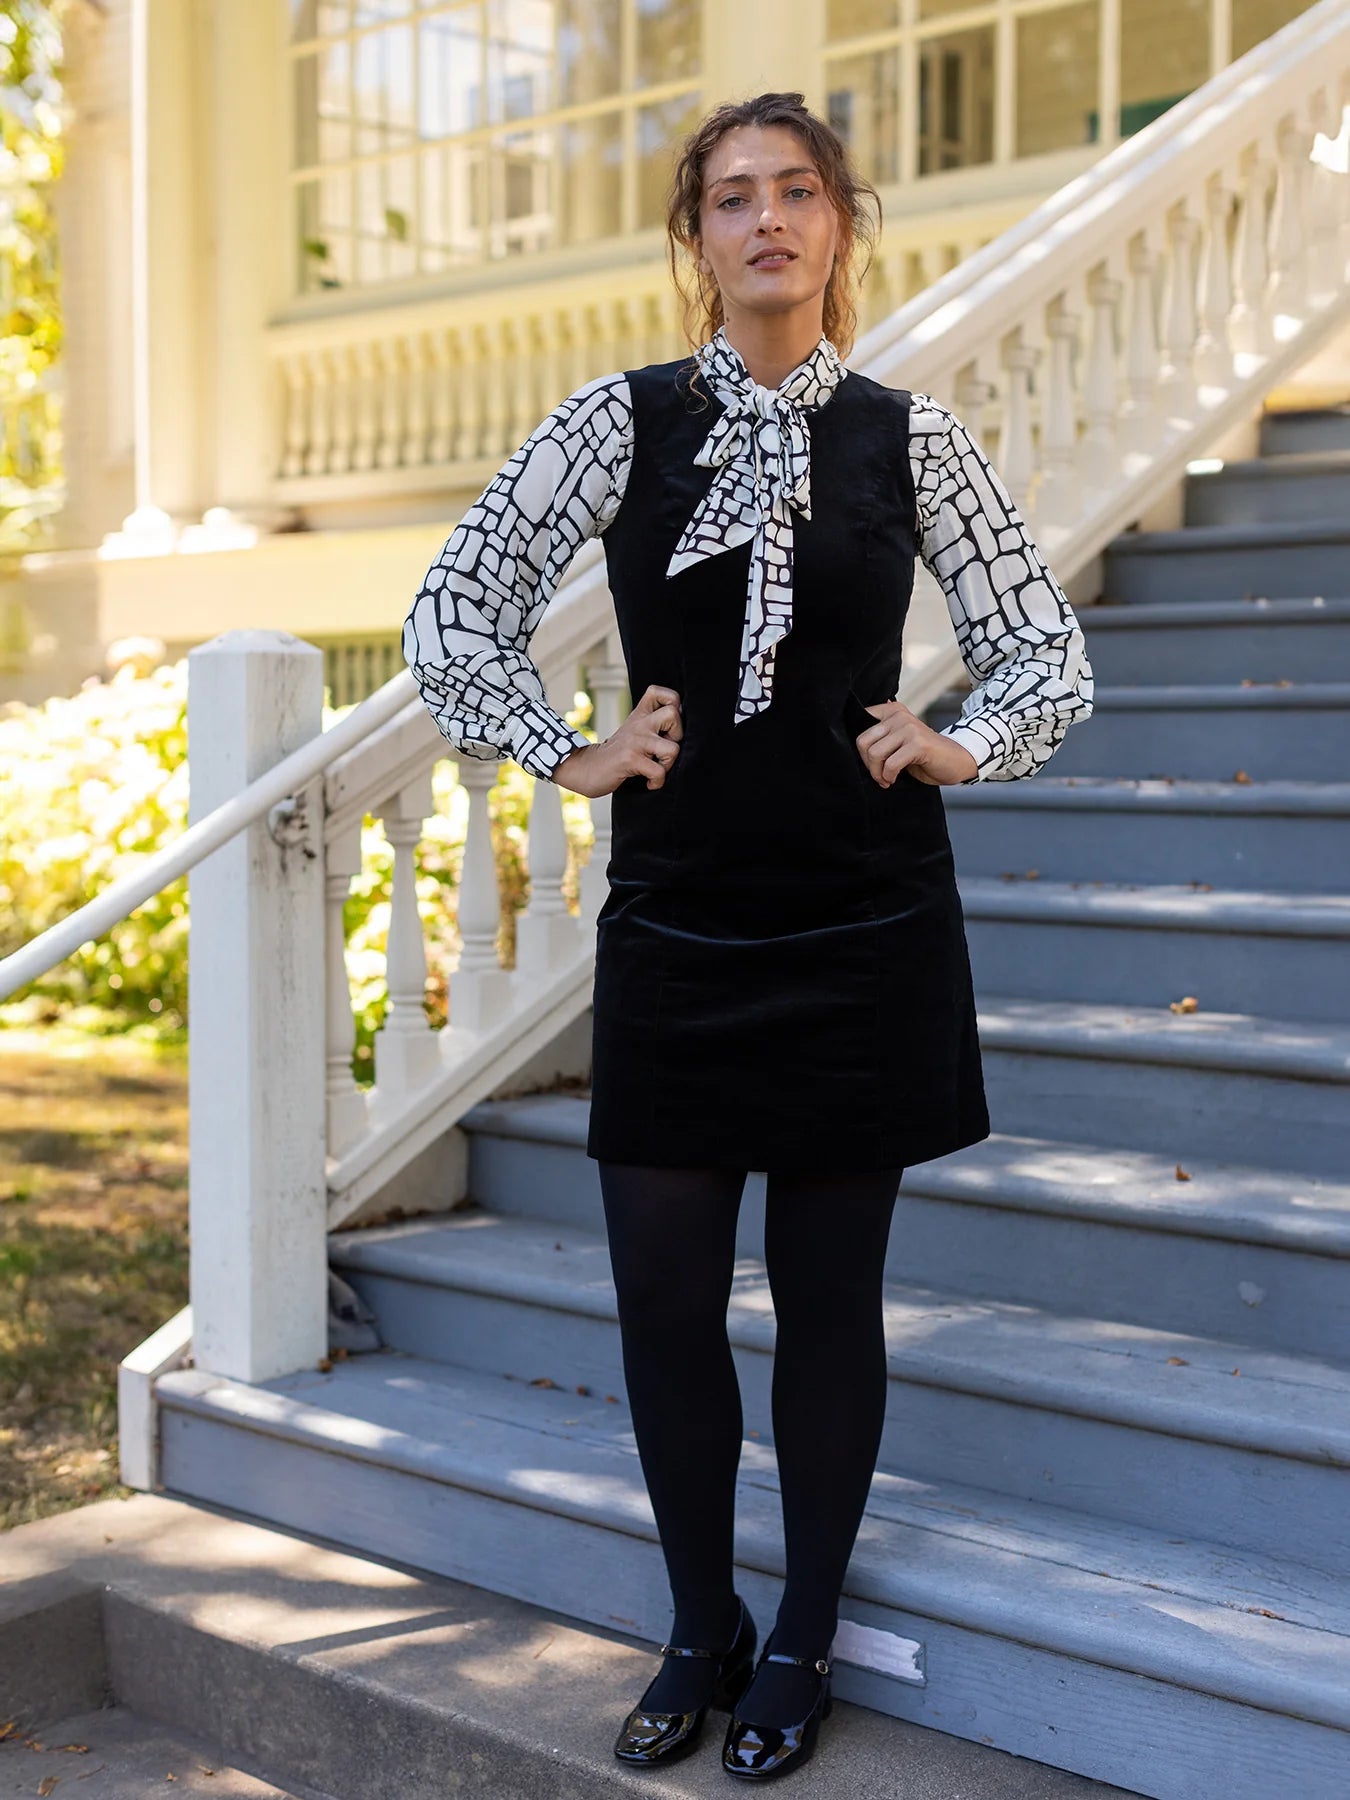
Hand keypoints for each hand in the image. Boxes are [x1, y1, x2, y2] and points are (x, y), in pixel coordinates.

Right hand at [551, 684, 683, 795]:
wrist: (585, 768)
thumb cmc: (615, 755)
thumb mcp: (632, 732)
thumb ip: (651, 726)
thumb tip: (681, 729)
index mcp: (639, 715)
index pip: (660, 692)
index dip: (673, 703)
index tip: (669, 724)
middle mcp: (639, 724)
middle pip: (673, 714)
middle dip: (678, 735)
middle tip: (665, 748)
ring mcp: (635, 741)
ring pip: (673, 748)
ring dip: (669, 763)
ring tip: (658, 768)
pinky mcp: (630, 759)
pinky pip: (658, 771)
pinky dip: (657, 782)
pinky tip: (649, 783)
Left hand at [853, 699, 979, 786]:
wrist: (955, 761)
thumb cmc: (925, 755)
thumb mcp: (899, 741)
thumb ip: (880, 737)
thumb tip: (855, 746)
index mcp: (892, 710)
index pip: (860, 724)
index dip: (860, 749)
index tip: (870, 761)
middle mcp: (899, 715)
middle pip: (863, 741)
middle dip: (867, 764)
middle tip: (878, 774)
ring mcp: (909, 728)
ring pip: (875, 753)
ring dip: (877, 773)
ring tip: (885, 778)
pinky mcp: (918, 744)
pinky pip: (890, 764)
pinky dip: (888, 776)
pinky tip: (893, 779)